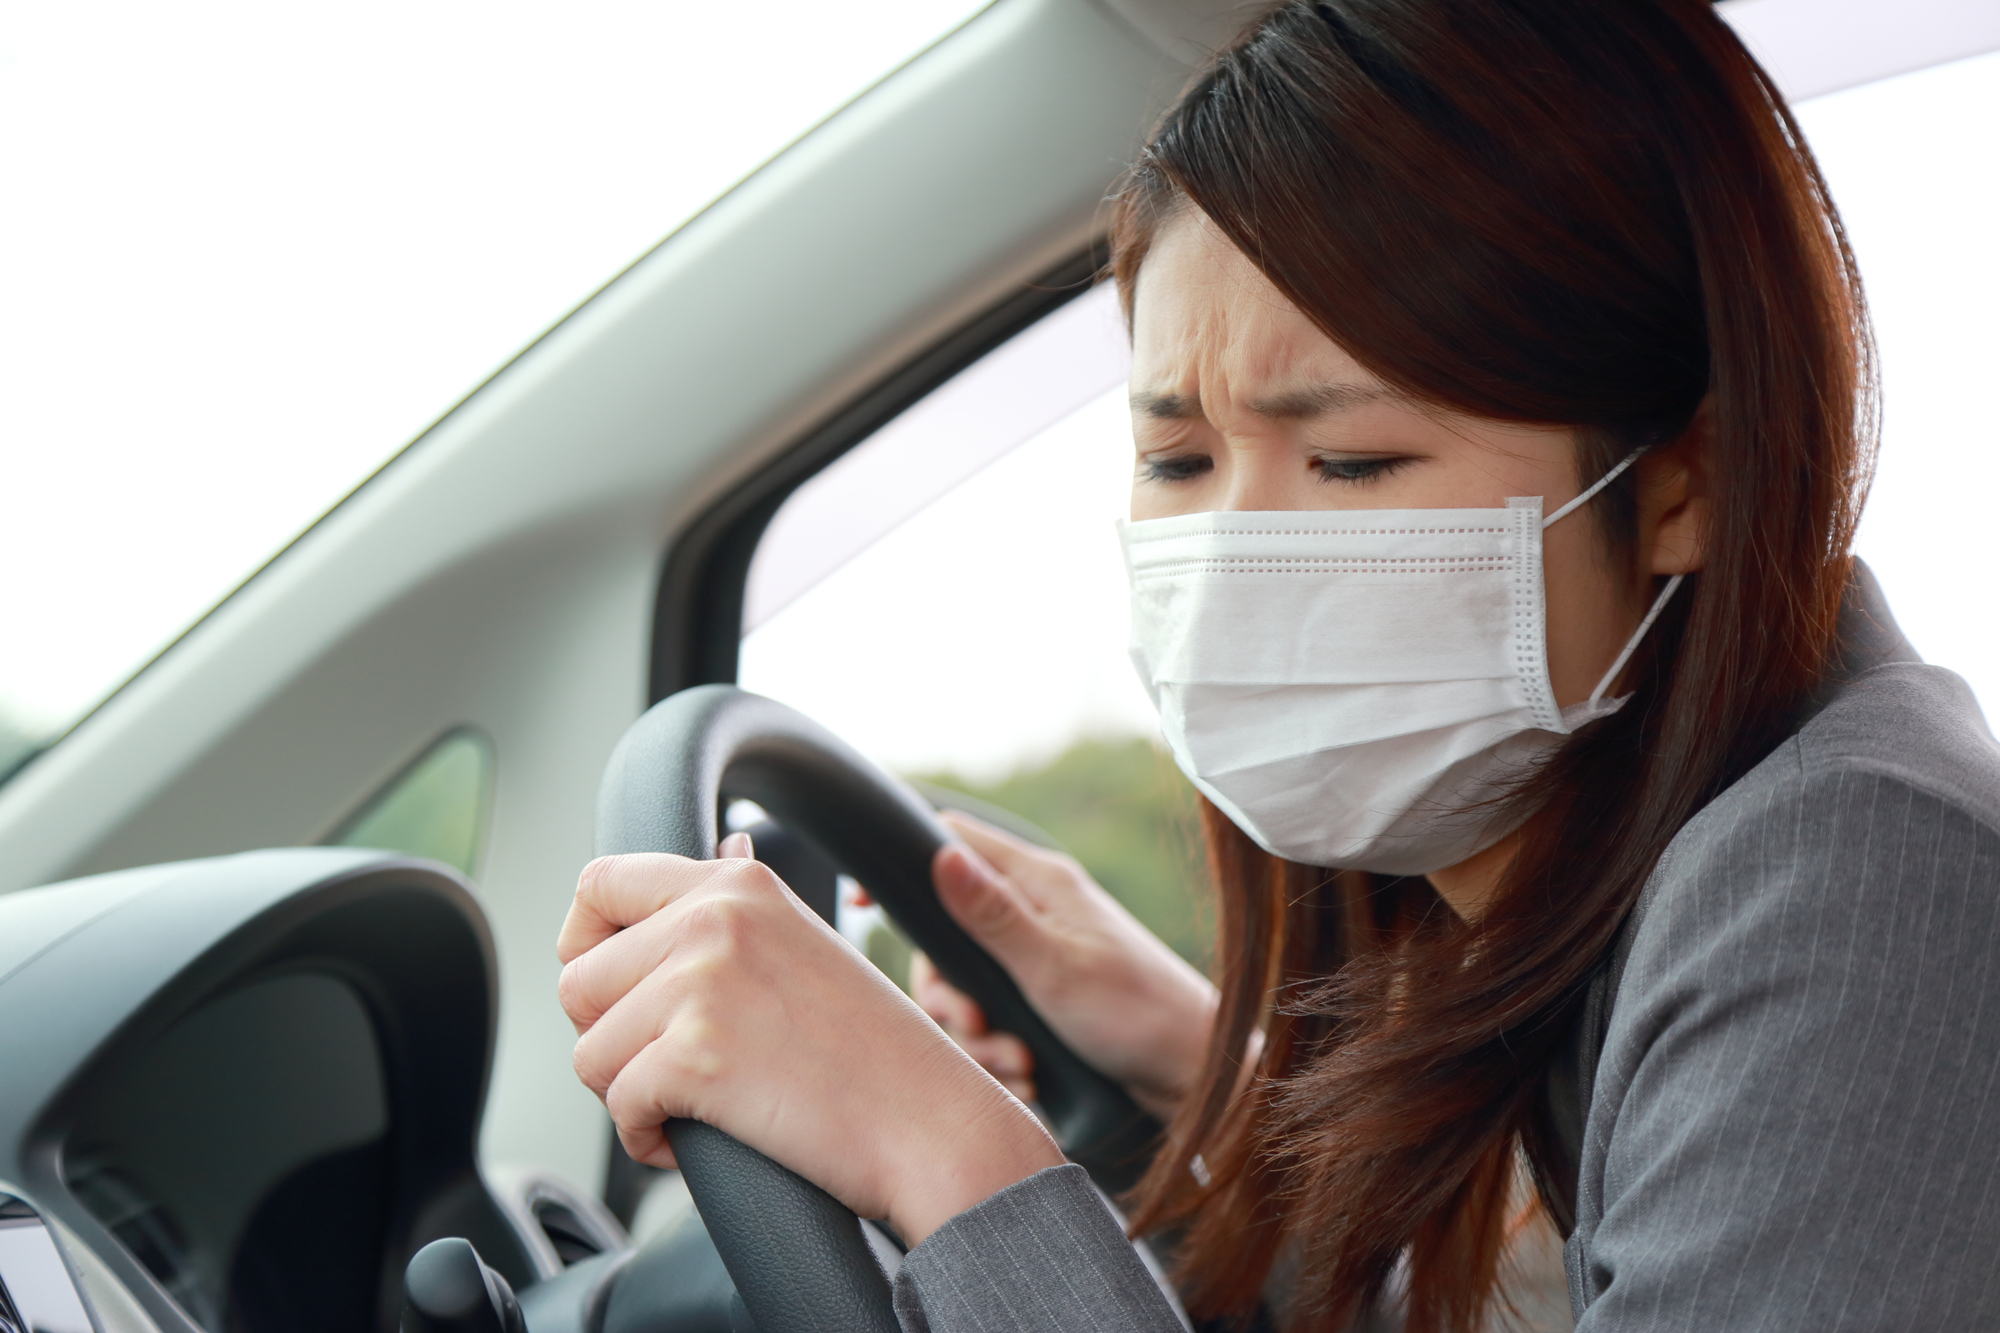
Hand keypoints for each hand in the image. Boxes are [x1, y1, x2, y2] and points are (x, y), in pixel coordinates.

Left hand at [556, 832, 1061, 1245]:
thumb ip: (739, 908)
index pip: (599, 884)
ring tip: (690, 1105)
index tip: (612, 991)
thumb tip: (715, 844)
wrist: (928, 1122)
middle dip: (608, 1037)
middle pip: (577, 980)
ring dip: (627, 1093)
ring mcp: (701, 982)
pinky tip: (693, 1140)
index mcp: (738, 880)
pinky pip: (617, 1106)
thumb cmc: (874, 1050)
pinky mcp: (694, 1054)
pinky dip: (646, 1138)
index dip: (585, 944)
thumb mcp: (804, 941)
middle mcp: (713, 917)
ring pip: (588, 1051)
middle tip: (667, 1066)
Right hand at [922, 811, 1217, 1120]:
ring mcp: (1037, 963)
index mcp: (1038, 884)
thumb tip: (939, 854)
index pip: (951, 841)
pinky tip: (1030, 1077)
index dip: (903, 864)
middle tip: (973, 1021)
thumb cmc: (1139, 1014)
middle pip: (942, 938)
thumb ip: (992, 914)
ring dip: (977, 1036)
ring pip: (963, 992)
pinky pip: (992, 1028)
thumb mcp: (1054, 966)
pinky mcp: (1042, 1008)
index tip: (863, 904)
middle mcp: (1033, 916)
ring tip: (1018, 1062)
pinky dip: (1001, 1056)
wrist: (1195, 1078)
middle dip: (945, 993)